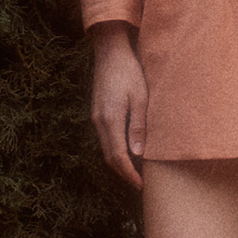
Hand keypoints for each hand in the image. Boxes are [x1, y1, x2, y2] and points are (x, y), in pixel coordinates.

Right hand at [90, 24, 147, 188]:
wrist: (110, 52)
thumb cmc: (129, 71)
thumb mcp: (140, 98)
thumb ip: (138, 126)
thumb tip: (138, 155)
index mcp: (110, 120)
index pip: (118, 157)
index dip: (129, 174)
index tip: (141, 185)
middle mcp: (99, 121)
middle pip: (109, 156)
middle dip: (123, 172)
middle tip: (139, 183)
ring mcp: (96, 117)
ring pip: (106, 148)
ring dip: (119, 162)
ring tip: (136, 171)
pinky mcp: (98, 111)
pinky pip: (105, 137)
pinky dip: (115, 149)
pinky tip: (128, 150)